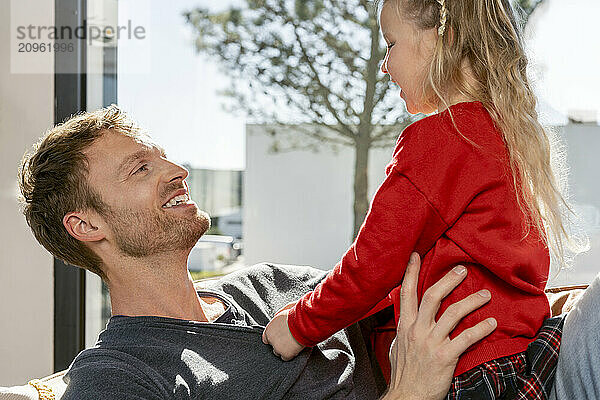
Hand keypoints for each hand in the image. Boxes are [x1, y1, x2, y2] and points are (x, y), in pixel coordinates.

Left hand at [262, 303, 305, 360]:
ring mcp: (277, 347)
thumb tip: (277, 316)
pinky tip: (295, 349)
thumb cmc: (297, 314)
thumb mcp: (285, 310)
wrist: (303, 323)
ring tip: (292, 344)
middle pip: (272, 345)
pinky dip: (290, 355)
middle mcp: (271, 338)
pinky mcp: (285, 354)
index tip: (279, 337)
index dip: (273, 338)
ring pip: (278, 352)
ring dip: (284, 349)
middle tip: (288, 340)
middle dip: (279, 344)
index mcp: (269, 328)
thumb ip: (279, 315)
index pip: (266, 337)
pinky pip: (285, 358)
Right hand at [382, 253, 496, 399]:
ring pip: (452, 313)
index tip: (416, 255)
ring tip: (486, 295)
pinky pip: (466, 338)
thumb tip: (410, 318)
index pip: (406, 293)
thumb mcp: (398, 347)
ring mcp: (430, 342)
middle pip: (432, 296)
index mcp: (405, 326)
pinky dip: (481, 329)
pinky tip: (491, 323)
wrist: (406, 397)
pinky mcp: (444, 357)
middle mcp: (416, 330)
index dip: (411, 272)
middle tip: (462, 269)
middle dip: (448, 280)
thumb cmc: (404, 374)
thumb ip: (406, 330)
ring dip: (471, 301)